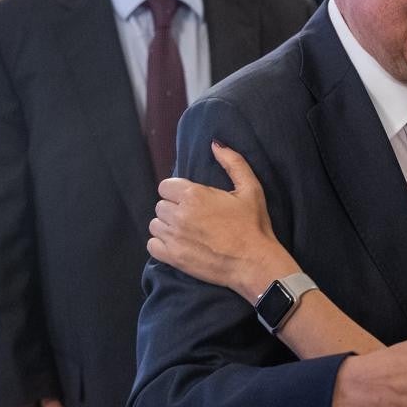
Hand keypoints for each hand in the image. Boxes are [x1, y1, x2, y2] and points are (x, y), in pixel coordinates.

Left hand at [148, 141, 298, 302]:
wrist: (254, 262)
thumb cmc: (253, 225)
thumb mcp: (250, 188)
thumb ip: (233, 162)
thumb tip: (215, 144)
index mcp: (194, 195)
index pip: (166, 186)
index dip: (178, 191)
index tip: (192, 199)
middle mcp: (179, 214)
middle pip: (160, 205)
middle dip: (174, 208)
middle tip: (194, 216)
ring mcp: (174, 237)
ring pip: (155, 224)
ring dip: (167, 226)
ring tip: (186, 230)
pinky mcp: (173, 258)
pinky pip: (152, 245)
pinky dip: (161, 244)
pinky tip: (178, 243)